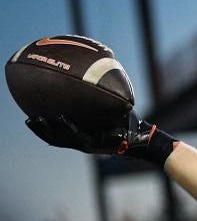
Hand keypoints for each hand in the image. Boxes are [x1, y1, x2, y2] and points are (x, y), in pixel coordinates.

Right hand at [25, 111, 175, 165]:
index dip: (45, 128)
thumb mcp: (111, 110)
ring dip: (49, 129)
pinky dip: (69, 127)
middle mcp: (84, 142)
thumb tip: (95, 75)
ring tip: (37, 118)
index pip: (60, 134)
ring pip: (63, 139)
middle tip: (28, 118)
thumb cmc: (129, 122)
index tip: (32, 116)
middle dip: (41, 129)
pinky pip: (79, 136)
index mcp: (84, 136)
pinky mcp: (98, 145)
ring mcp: (90, 145)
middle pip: (56, 138)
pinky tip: (60, 117)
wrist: (143, 138)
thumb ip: (100, 100)